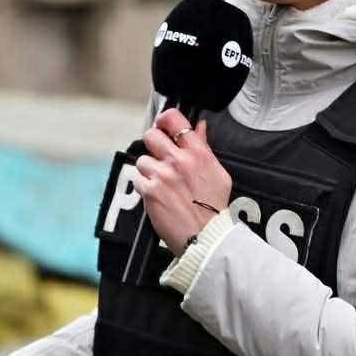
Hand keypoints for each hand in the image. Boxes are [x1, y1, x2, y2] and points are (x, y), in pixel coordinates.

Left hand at [135, 108, 231, 255]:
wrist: (207, 236)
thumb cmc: (214, 206)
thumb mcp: (217, 172)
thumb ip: (204, 147)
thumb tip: (199, 126)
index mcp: (197, 153)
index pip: (174, 119)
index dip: (164, 119)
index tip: (162, 125)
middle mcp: (178, 161)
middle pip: (151, 135)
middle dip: (152, 144)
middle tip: (159, 155)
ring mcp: (162, 176)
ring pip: (143, 159)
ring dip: (149, 169)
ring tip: (162, 183)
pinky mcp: (149, 191)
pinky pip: (138, 179)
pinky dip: (144, 186)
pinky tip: (157, 195)